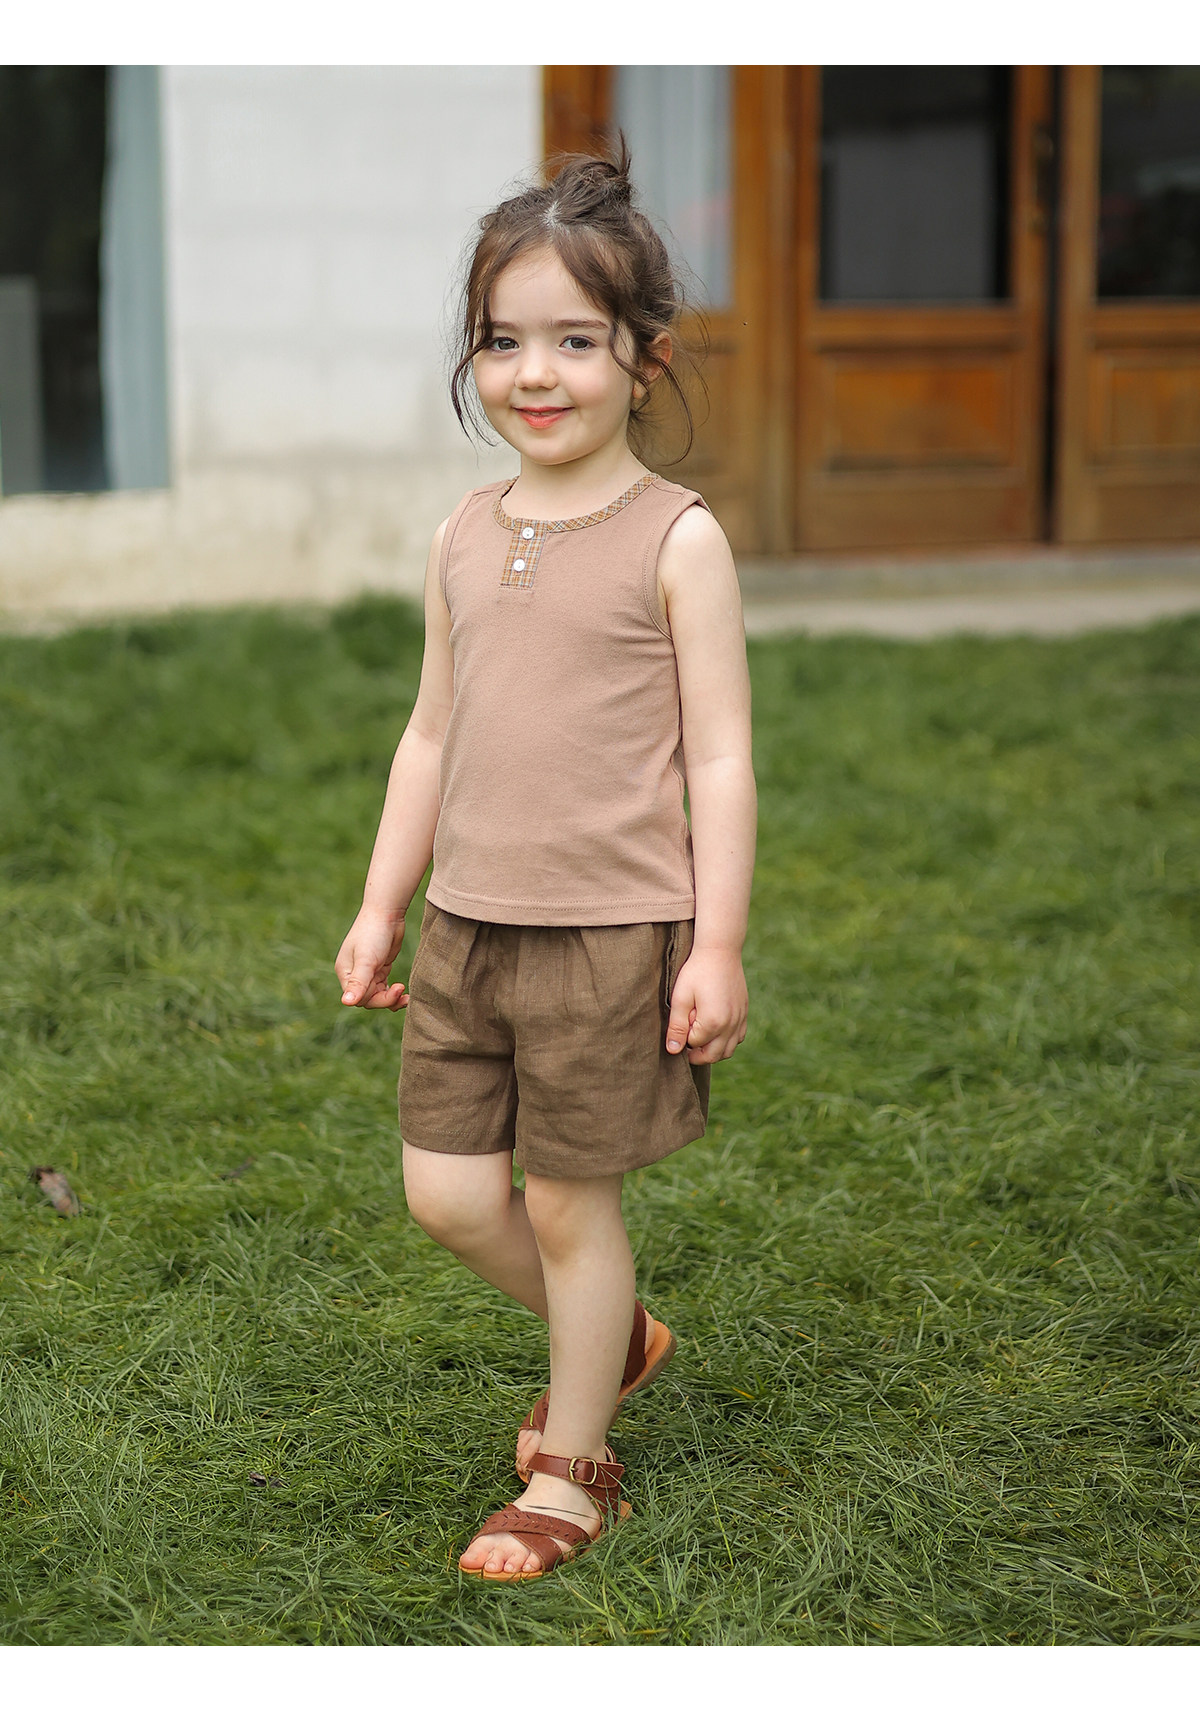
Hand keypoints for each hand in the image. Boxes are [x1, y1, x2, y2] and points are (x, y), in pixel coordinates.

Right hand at [335, 909, 408, 1010]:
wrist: (387, 912)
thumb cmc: (373, 933)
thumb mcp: (366, 959)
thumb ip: (358, 982)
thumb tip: (346, 1002)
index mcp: (345, 973)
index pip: (359, 998)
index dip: (377, 999)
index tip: (395, 989)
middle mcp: (354, 974)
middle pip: (369, 999)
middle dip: (386, 999)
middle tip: (402, 989)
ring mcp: (368, 972)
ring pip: (378, 996)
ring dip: (391, 999)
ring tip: (407, 998)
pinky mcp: (380, 968)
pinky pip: (385, 988)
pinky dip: (393, 993)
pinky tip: (404, 994)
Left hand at [665, 947, 747, 1063]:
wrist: (720, 951)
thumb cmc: (696, 972)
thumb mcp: (681, 998)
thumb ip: (677, 1027)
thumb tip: (673, 1051)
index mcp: (713, 1022)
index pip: (694, 1045)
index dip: (683, 1037)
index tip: (681, 1020)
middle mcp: (730, 1025)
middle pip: (713, 1055)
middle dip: (697, 1054)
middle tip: (685, 1040)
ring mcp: (740, 1019)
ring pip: (728, 1051)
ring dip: (713, 1050)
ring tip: (699, 1036)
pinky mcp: (744, 1013)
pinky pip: (738, 1038)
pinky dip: (727, 1041)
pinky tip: (715, 1029)